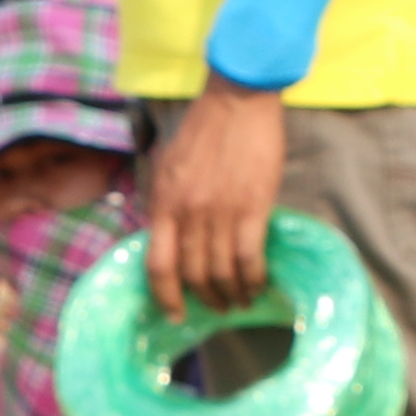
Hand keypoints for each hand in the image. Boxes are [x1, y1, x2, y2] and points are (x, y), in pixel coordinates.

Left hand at [138, 87, 288, 314]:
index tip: (175, 314)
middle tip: (216, 308)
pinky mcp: (253, 208)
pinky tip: (258, 287)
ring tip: (239, 302)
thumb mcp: (167, 166)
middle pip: (192, 274)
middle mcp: (188, 213)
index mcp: (164, 203)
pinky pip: (249, 258)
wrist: (237, 101)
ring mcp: (221, 212)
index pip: (157, 265)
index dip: (165, 297)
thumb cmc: (202, 130)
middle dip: (204, 299)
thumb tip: (168, 240)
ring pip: (222, 271)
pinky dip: (254, 279)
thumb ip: (165, 203)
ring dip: (231, 294)